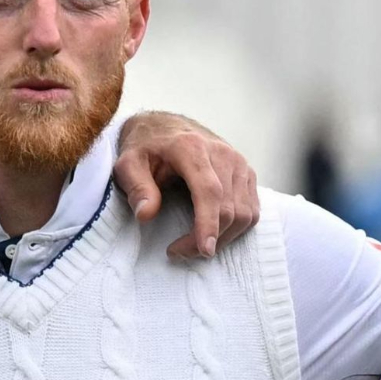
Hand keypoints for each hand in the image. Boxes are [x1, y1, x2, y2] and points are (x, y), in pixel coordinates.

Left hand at [113, 112, 259, 258]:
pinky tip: (215, 232)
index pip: (209, 191)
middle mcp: (223, 153)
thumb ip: (136, 187)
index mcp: (192, 148)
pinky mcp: (247, 172)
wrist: (165, 126)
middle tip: (179, 252)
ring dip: (224, 237)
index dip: (208, 222)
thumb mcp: (128, 163)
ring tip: (195, 246)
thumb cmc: (146, 148)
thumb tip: (146, 215)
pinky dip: (236, 228)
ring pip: (245, 212)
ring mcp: (239, 163)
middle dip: (209, 238)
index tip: (203, 249)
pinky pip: (252, 209)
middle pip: (229, 207)